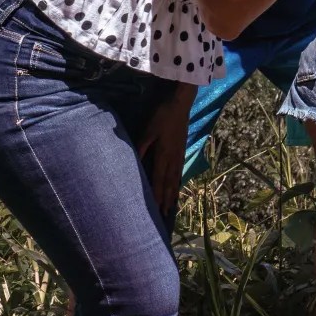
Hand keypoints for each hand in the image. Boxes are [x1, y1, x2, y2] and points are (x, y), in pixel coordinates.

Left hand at [138, 84, 196, 219]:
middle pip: (169, 182)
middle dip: (166, 198)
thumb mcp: (148, 130)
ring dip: (173, 191)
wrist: (181, 102)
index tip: (156, 208)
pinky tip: (177, 183)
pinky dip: (178, 179)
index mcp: (164, 154)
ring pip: (176, 176)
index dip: (157, 194)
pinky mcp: (182, 147)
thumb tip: (134, 164)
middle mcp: (173, 157)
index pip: (159, 179)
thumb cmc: (162, 115)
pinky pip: (180, 169)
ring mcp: (179, 152)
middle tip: (165, 213)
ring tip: (172, 203)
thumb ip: (141, 147)